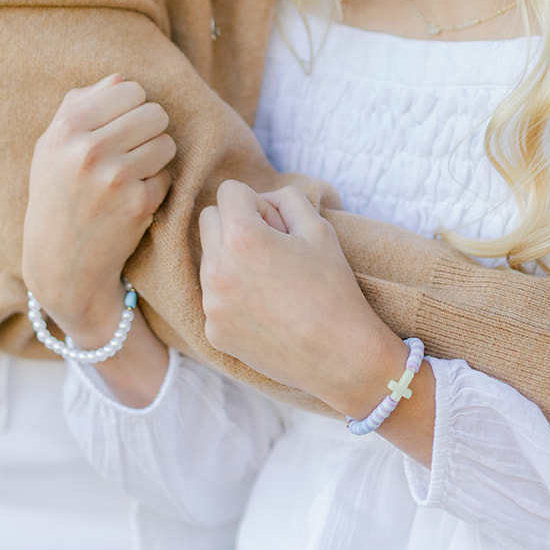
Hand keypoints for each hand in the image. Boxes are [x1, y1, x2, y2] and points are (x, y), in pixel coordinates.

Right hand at [22, 75, 174, 345]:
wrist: (59, 263)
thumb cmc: (57, 195)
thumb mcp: (52, 146)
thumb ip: (81, 104)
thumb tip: (121, 76)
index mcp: (67, 128)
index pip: (129, 88)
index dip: (132, 107)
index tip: (121, 126)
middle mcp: (89, 150)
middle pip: (155, 112)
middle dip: (149, 130)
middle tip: (133, 150)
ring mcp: (115, 178)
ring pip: (166, 142)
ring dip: (156, 157)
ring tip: (133, 173)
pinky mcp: (138, 205)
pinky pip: (167, 175)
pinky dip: (155, 186)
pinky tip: (132, 199)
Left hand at [198, 181, 406, 417]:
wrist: (341, 357)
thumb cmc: (333, 288)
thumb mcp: (319, 227)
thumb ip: (285, 198)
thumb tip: (261, 201)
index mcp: (241, 237)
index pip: (229, 191)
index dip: (257, 202)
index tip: (278, 227)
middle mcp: (217, 268)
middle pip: (209, 220)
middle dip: (236, 224)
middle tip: (272, 248)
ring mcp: (212, 304)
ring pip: (209, 259)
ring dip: (231, 259)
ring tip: (271, 282)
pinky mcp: (213, 332)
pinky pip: (214, 296)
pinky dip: (233, 295)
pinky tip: (266, 311)